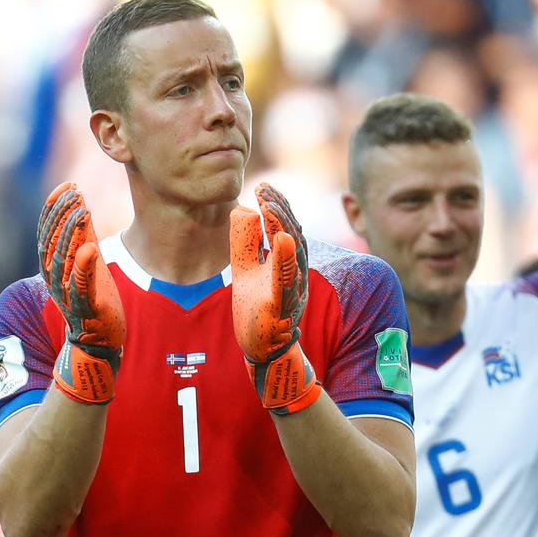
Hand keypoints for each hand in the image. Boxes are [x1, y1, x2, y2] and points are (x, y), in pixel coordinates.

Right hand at [38, 182, 125, 403]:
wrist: (99, 340)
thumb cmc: (93, 298)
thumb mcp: (88, 261)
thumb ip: (83, 235)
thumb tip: (80, 202)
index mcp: (53, 267)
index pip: (47, 233)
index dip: (54, 209)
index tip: (67, 186)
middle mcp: (54, 280)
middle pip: (51, 242)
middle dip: (61, 215)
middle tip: (74, 192)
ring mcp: (68, 294)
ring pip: (63, 261)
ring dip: (71, 234)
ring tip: (82, 210)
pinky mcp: (86, 308)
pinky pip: (80, 287)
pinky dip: (82, 268)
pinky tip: (89, 249)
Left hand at [230, 183, 321, 414]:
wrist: (263, 350)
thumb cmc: (257, 309)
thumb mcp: (245, 269)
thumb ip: (244, 241)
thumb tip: (241, 208)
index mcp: (287, 262)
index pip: (285, 227)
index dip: (277, 205)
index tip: (263, 186)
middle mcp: (296, 273)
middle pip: (294, 234)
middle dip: (280, 210)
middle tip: (263, 190)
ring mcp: (291, 290)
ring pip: (294, 254)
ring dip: (283, 226)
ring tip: (270, 204)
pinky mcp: (281, 306)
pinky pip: (286, 281)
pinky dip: (285, 259)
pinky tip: (280, 238)